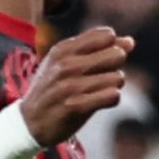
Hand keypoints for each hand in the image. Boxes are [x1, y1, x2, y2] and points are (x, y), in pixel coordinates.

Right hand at [19, 27, 134, 146]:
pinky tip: (100, 102)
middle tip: (102, 76)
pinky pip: (113, 96)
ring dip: (114, 85)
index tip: (102, 58)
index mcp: (63, 49)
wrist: (28, 122)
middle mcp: (66, 65)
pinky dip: (111, 99)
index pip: (107, 35)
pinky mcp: (76, 107)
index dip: (112, 46)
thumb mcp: (66, 62)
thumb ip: (97, 49)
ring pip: (117, 78)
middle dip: (116, 66)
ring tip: (99, 91)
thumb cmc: (53, 87)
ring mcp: (70, 86)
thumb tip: (130, 42)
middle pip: (117, 55)